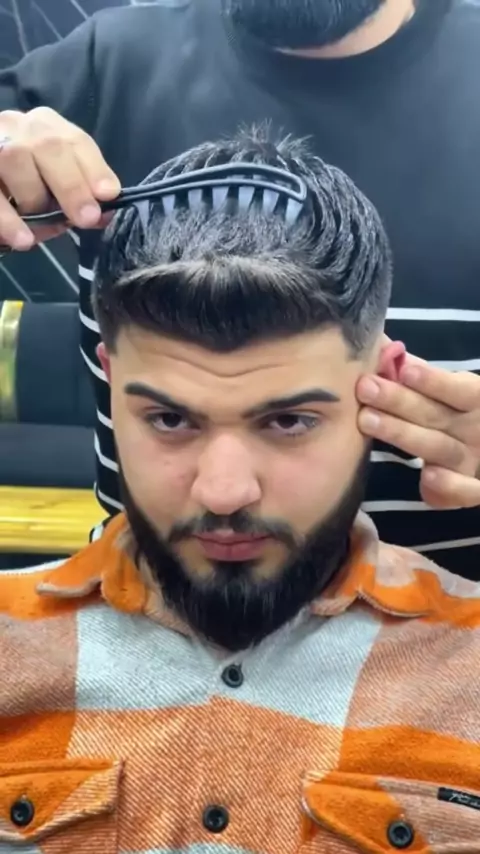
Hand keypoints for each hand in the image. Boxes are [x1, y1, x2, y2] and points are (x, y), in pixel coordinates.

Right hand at [0, 107, 119, 249]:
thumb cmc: (23, 187)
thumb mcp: (53, 187)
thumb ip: (79, 196)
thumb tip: (103, 215)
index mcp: (44, 126)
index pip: (75, 141)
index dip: (93, 167)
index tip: (108, 194)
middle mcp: (16, 125)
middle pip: (48, 145)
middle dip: (71, 185)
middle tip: (85, 218)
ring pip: (14, 158)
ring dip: (33, 198)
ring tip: (38, 229)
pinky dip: (8, 219)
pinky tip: (23, 240)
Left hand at [357, 356, 479, 508]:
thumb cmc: (463, 419)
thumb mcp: (454, 394)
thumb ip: (420, 374)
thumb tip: (383, 345)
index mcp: (475, 402)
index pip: (458, 389)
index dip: (433, 381)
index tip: (403, 370)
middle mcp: (475, 432)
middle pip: (437, 416)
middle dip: (401, 402)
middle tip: (365, 388)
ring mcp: (475, 463)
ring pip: (440, 449)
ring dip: (405, 435)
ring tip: (368, 421)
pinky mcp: (476, 491)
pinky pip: (468, 493)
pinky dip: (452, 487)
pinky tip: (428, 477)